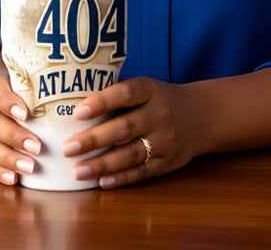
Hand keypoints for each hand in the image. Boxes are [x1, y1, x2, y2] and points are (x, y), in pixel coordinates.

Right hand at [0, 54, 43, 186]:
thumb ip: (40, 86)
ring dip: (9, 159)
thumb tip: (76, 95)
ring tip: (30, 167)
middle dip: (14, 136)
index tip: (27, 114)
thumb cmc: (16, 90)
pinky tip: (14, 179)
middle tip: (37, 147)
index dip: (8, 103)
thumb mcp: (23, 81)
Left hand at [62, 76, 199, 188]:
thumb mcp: (145, 88)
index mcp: (150, 90)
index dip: (102, 102)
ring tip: (77, 171)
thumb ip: (119, 95)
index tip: (78, 112)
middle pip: (125, 128)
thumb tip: (75, 107)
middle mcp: (160, 115)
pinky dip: (121, 178)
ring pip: (131, 154)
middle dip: (94, 139)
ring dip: (102, 164)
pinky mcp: (168, 163)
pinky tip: (101, 182)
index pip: (125, 94)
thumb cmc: (160, 99)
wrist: (202, 116)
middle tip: (68, 148)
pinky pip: (142, 172)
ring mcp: (166, 141)